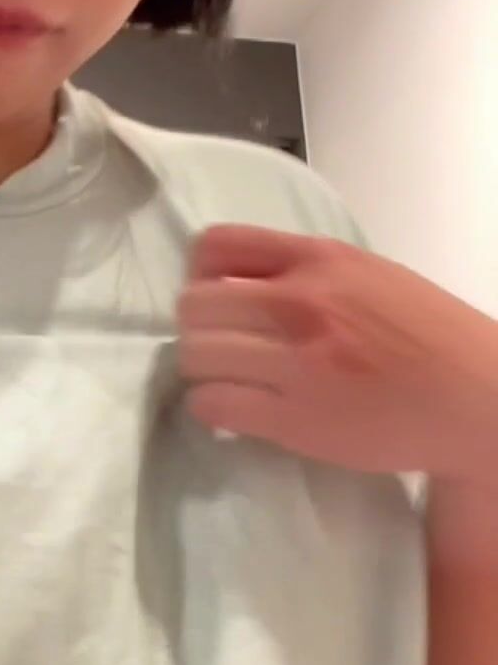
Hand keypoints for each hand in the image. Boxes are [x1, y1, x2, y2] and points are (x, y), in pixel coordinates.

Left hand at [176, 225, 497, 483]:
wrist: (476, 399)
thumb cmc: (429, 338)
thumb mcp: (369, 277)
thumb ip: (308, 273)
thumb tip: (241, 286)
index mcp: (321, 260)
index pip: (218, 246)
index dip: (201, 275)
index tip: (216, 299)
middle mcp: (301, 303)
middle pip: (195, 305)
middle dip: (198, 329)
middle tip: (219, 349)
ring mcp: (295, 362)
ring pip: (196, 356)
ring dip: (202, 371)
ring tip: (227, 381)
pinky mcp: (294, 418)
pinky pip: (213, 405)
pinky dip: (210, 409)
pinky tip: (231, 411)